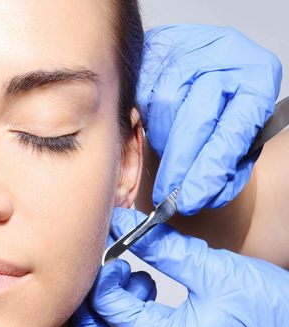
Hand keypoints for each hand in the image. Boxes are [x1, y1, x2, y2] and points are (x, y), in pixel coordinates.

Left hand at [70, 207, 288, 326]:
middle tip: (111, 268)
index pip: (106, 311)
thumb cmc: (262, 305)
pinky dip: (123, 311)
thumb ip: (159, 246)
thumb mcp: (208, 267)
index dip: (102, 277)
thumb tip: (120, 223)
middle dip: (92, 298)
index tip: (113, 252)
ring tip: (135, 276)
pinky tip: (146, 287)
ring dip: (108, 304)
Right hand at [139, 24, 281, 214]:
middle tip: (169, 197)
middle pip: (196, 120)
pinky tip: (157, 130)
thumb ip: (228, 160)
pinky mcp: (154, 54)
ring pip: (166, 112)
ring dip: (164, 145)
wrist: (195, 53)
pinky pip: (144, 101)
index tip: (194, 197)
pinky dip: (148, 126)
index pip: (233, 129)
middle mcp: (225, 57)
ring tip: (170, 155)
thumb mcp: (239, 125)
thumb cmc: (223, 95)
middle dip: (180, 166)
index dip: (211, 168)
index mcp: (258, 76)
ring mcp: (186, 52)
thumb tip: (204, 195)